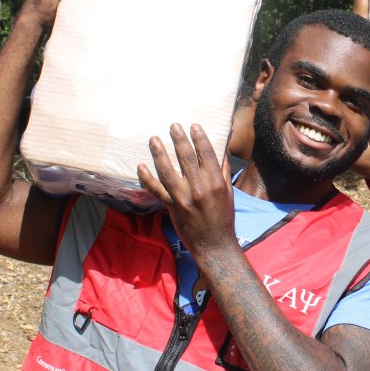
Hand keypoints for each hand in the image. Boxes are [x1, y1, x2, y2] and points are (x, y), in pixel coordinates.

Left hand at [138, 123, 235, 262]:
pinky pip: (156, 190)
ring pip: (168, 171)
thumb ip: (223, 173)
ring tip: (154, 139)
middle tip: (173, 126)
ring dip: (159, 153)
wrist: (214, 244)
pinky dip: (147, 178)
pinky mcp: (172, 207)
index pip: (207, 155)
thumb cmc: (224, 218)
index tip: (193, 126)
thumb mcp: (228, 194)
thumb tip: (220, 155)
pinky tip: (141, 166)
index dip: (199, 139)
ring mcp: (183, 197)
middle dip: (179, 140)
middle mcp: (199, 188)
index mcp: (216, 183)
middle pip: (186, 158)